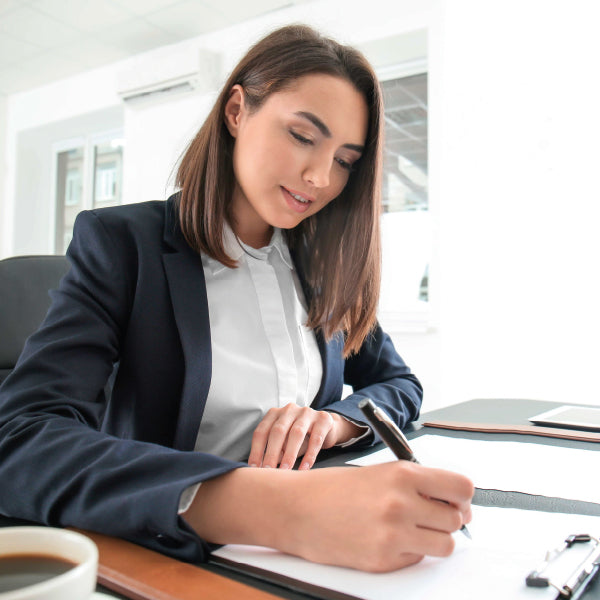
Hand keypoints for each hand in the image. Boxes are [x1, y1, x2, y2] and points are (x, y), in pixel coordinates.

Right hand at [183, 461, 473, 572]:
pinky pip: (418, 560)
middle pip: (457, 519)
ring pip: (445, 545)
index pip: (462, 488)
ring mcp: (393, 535)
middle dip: (449, 519)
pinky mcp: (383, 560)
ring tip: (413, 531)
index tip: (458, 501)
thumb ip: (416, 483)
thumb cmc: (334, 488)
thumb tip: (453, 501)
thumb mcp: (380, 473)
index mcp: (403, 474)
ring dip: (435, 539)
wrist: (296, 509)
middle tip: (433, 517)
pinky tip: (388, 540)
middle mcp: (402, 503)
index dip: (464, 497)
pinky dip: (411, 553)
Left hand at [247, 403, 363, 469]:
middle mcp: (289, 410)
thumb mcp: (284, 443)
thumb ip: (274, 451)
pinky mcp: (323, 419)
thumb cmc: (300, 437)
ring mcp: (307, 412)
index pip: (262, 431)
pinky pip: (315, 439)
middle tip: (267, 471)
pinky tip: (304, 468)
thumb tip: (262, 468)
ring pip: (296, 433)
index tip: (253, 468)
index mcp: (275, 413)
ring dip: (289, 454)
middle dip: (271, 453)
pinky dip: (309, 455)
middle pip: (277, 431)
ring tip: (285, 470)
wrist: (327, 427)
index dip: (256, 450)